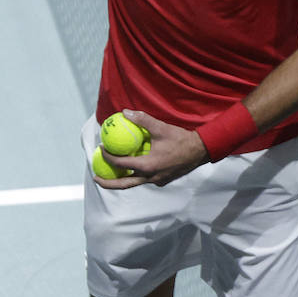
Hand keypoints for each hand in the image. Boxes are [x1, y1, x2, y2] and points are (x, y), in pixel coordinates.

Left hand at [92, 109, 208, 189]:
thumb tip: (125, 112)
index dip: (108, 157)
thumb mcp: (160, 128)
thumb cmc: (181, 139)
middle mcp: (150, 177)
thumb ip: (142, 120)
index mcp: (148, 166)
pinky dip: (134, 175)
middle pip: (124, 184)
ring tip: (110, 174)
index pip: (122, 164)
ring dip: (121, 179)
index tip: (101, 148)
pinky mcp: (162, 180)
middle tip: (96, 176)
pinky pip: (144, 179)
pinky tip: (132, 167)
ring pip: (134, 183)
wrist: (201, 151)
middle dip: (107, 183)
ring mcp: (157, 180)